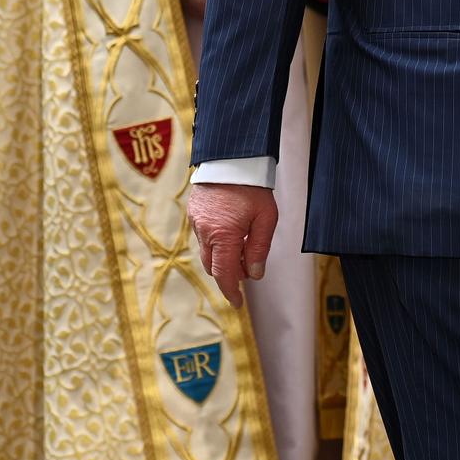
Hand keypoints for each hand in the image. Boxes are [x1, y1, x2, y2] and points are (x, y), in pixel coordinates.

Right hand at [187, 181, 277, 307]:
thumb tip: (254, 275)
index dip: (230, 292)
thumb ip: (259, 249)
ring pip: (207, 252)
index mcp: (223, 235)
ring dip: (222, 256)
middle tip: (247, 266)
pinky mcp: (193, 212)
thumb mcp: (265, 219)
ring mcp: (196, 221)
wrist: (232, 157)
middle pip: (213, 266)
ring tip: (242, 243)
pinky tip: (231, 229)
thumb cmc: (252, 186)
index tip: (237, 303)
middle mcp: (205, 231)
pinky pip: (202, 235)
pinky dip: (215, 241)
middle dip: (229, 272)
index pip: (224, 275)